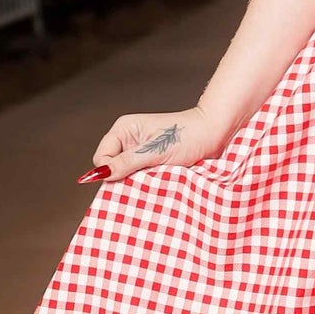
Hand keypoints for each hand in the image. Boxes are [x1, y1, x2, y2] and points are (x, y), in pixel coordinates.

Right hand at [77, 105, 227, 184]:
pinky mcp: (152, 162)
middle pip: (112, 168)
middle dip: (124, 179)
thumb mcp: (155, 152)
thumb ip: (126, 163)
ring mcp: (140, 152)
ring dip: (137, 183)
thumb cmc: (189, 136)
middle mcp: (129, 140)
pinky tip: (159, 183)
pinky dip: (147, 184)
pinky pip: (140, 178)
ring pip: (126, 176)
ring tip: (156, 180)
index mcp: (124, 130)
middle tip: (145, 181)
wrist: (216, 134)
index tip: (129, 179)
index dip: (110, 172)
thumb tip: (98, 174)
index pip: (101, 158)